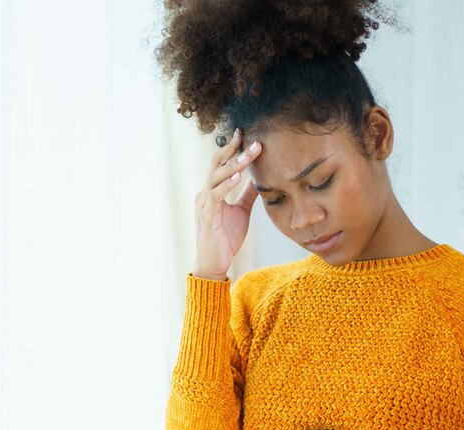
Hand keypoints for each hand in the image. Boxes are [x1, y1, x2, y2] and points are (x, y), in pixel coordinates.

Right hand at [191, 128, 262, 278]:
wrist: (214, 263)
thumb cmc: (225, 238)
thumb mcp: (241, 212)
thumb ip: (247, 195)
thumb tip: (258, 178)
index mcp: (211, 191)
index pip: (221, 165)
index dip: (231, 149)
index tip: (243, 134)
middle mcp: (205, 193)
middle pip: (216, 165)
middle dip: (232, 150)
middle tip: (248, 137)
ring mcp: (204, 204)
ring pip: (216, 177)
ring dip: (233, 165)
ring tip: (248, 154)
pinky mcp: (208, 216)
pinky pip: (216, 196)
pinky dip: (227, 185)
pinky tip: (239, 177)